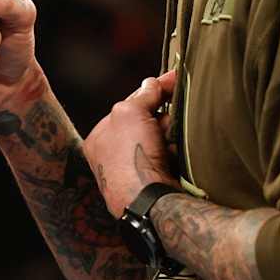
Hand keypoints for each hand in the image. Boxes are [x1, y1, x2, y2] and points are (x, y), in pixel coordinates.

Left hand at [82, 70, 178, 216]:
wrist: (149, 201)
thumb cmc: (130, 155)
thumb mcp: (130, 112)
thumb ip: (142, 95)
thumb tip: (151, 82)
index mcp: (100, 137)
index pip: (129, 105)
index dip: (152, 90)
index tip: (175, 78)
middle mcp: (114, 155)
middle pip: (147, 121)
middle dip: (163, 116)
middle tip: (174, 113)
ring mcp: (135, 171)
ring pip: (162, 139)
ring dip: (172, 133)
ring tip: (173, 137)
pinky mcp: (156, 182)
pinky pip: (172, 156)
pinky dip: (177, 151)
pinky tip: (178, 152)